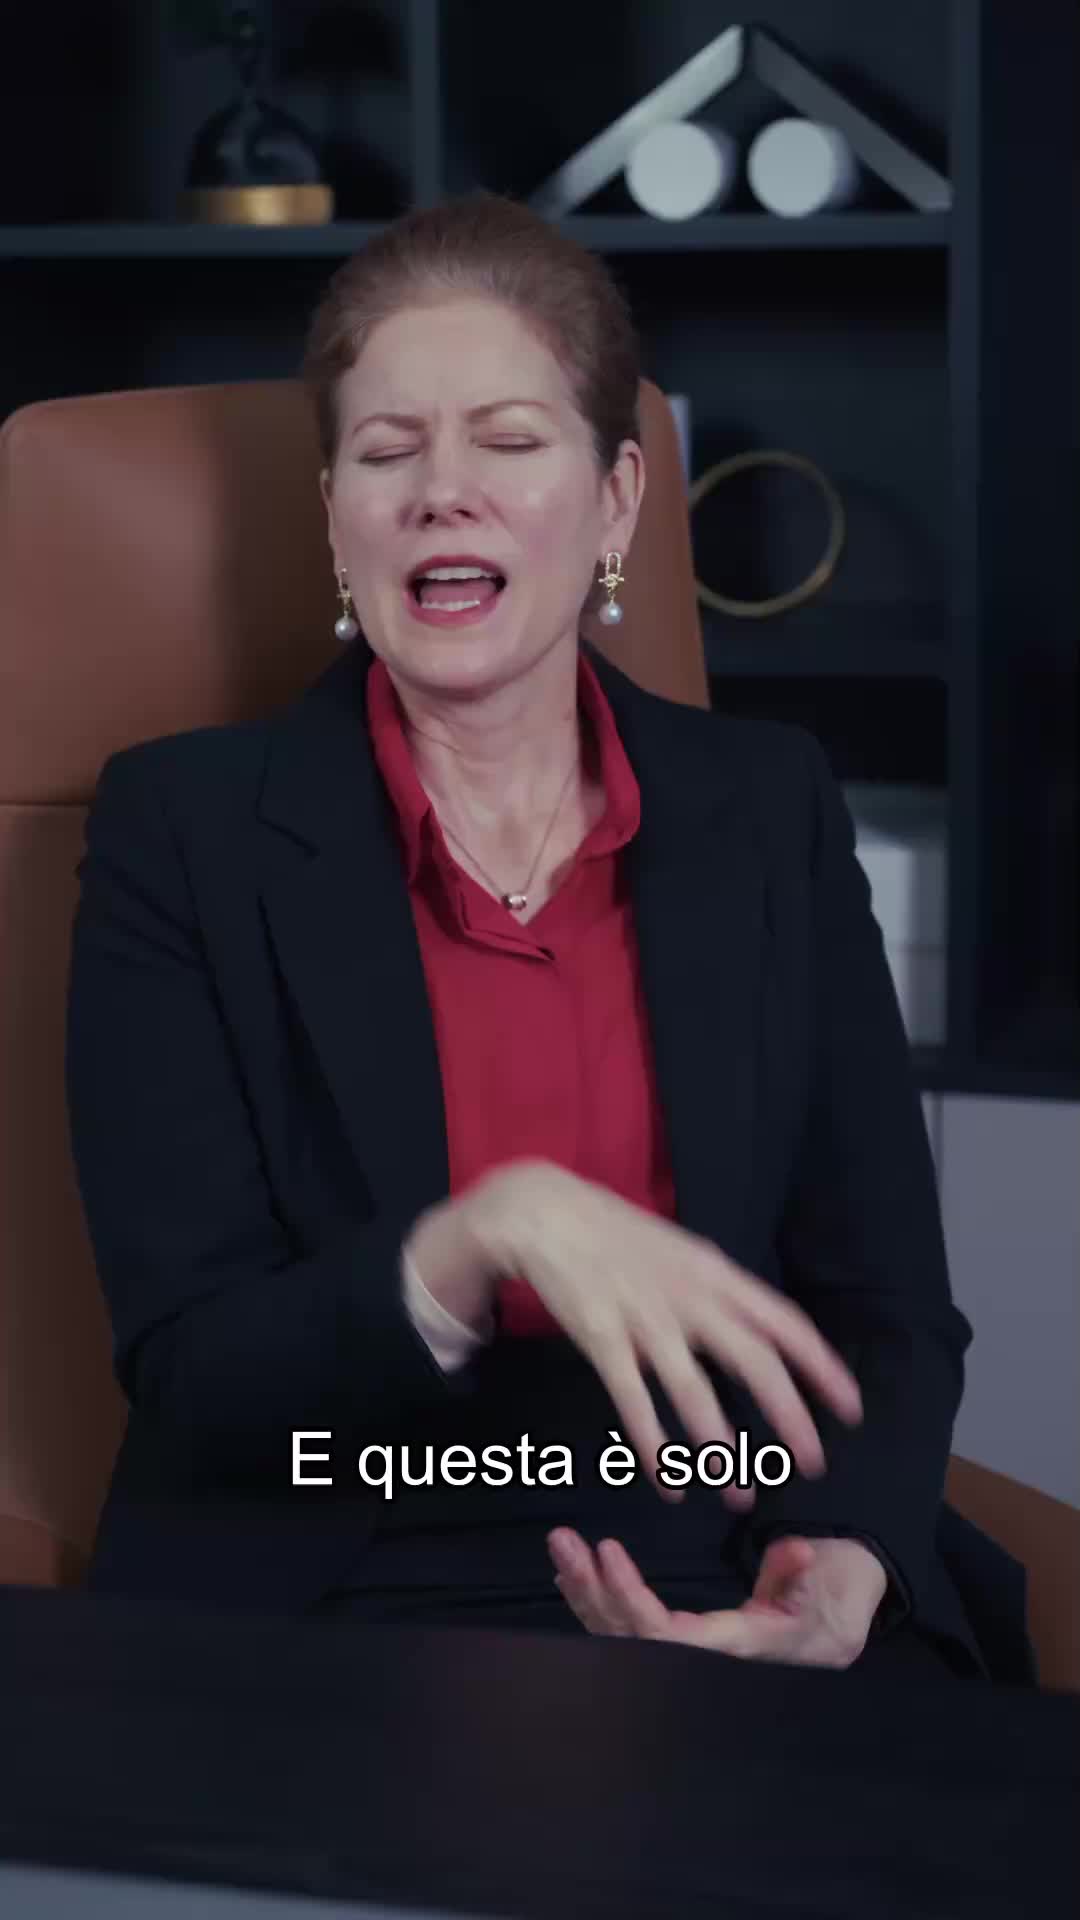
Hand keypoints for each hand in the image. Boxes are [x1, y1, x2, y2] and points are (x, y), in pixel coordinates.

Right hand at [455, 1159, 862, 1506]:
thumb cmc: (620, 1237)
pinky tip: (669, 1483)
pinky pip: (634, 1402)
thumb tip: (762, 1336)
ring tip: (739, 1494)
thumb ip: (721, 1294)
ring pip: (694, 1392)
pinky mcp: (602, 1339)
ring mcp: (645, 1319)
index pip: (785, 1323)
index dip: (822, 1367)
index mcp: (716, 1274)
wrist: (547, 1213)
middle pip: (753, 1361)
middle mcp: (690, 1297)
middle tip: (811, 1464)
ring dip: (720, 1448)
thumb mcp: (684, 1253)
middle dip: (789, 1416)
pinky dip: (654, 1448)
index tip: (851, 1408)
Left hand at [548, 1528, 886, 1667]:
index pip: (668, 1636)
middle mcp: (704, 1659)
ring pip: (622, 1636)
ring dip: (585, 1592)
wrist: (840, 1624)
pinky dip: (596, 1605)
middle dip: (592, 1590)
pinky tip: (572, 1577)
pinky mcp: (683, 1640)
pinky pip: (629, 1632)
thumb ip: (799, 1573)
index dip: (631, 1600)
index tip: (608, 1552)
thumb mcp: (828, 1583)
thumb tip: (799, 1555)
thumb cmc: (833, 1600)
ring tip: (561, 1547)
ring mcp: (690, 1653)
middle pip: (631, 1637)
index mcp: (736, 1648)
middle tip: (563, 1540)